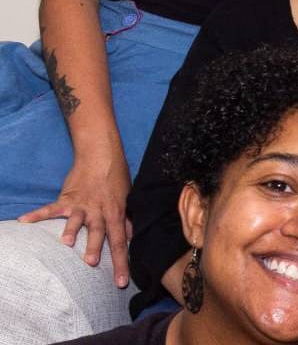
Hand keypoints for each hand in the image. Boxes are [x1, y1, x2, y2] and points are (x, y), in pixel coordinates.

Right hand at [18, 155, 132, 286]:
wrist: (102, 155)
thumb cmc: (116, 179)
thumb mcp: (128, 199)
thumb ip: (127, 220)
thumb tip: (133, 237)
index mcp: (116, 214)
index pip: (121, 242)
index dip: (121, 262)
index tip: (120, 283)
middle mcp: (100, 212)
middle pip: (98, 233)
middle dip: (95, 248)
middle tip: (91, 263)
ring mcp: (82, 205)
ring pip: (77, 220)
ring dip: (71, 230)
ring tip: (66, 242)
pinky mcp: (67, 198)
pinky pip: (50, 208)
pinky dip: (37, 214)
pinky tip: (24, 221)